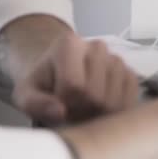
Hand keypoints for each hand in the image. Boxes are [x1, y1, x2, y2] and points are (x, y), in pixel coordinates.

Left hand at [12, 34, 139, 124]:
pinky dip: (114, 112)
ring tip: (84, 108)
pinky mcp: (131, 73)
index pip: (74, 86)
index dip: (64, 104)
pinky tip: (100, 108)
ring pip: (114, 102)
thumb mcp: (26, 93)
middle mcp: (98, 46)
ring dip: (98, 114)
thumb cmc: (44, 83)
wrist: (61, 72)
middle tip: (70, 110)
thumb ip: (35, 103)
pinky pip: (129, 101)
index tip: (56, 105)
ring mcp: (117, 60)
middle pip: (96, 96)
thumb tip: (60, 112)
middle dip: (81, 112)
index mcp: (69, 44)